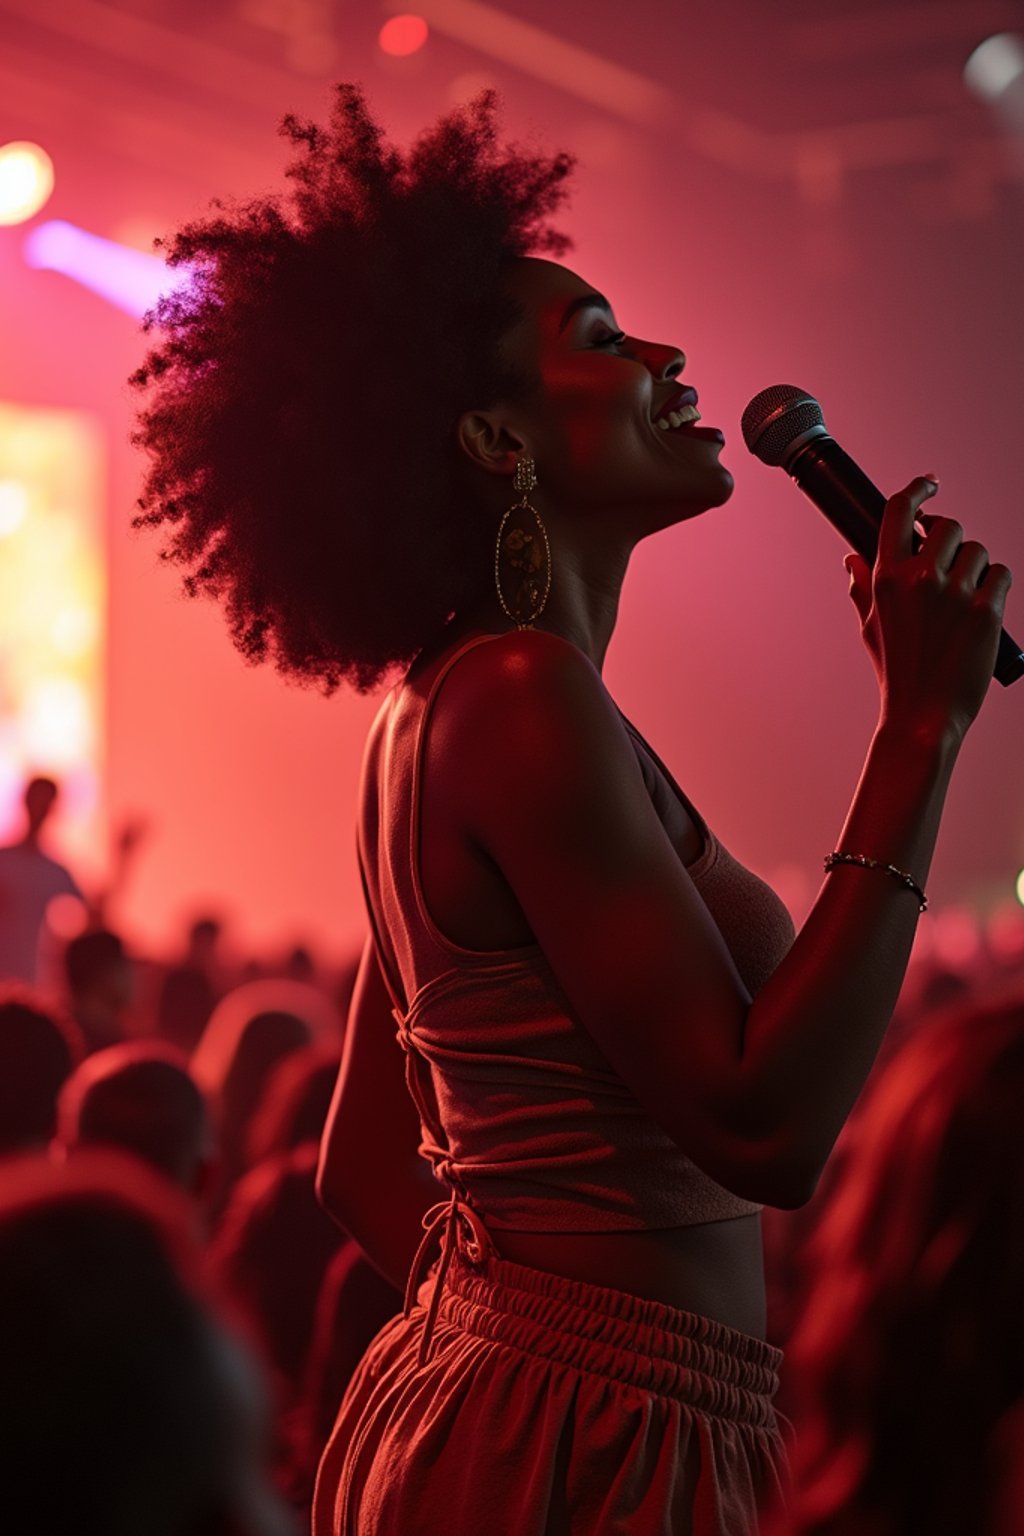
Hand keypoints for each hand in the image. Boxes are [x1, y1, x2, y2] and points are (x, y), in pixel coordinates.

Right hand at [845, 475, 1012, 742]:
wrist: (923, 715)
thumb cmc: (896, 672)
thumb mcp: (870, 628)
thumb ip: (862, 588)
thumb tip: (851, 559)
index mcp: (886, 578)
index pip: (901, 511)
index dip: (918, 489)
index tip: (930, 484)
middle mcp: (920, 579)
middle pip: (948, 527)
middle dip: (951, 542)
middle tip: (950, 565)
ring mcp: (955, 593)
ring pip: (978, 551)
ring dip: (976, 567)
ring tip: (966, 598)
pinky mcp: (986, 610)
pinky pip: (1001, 574)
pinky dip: (996, 585)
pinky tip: (985, 607)